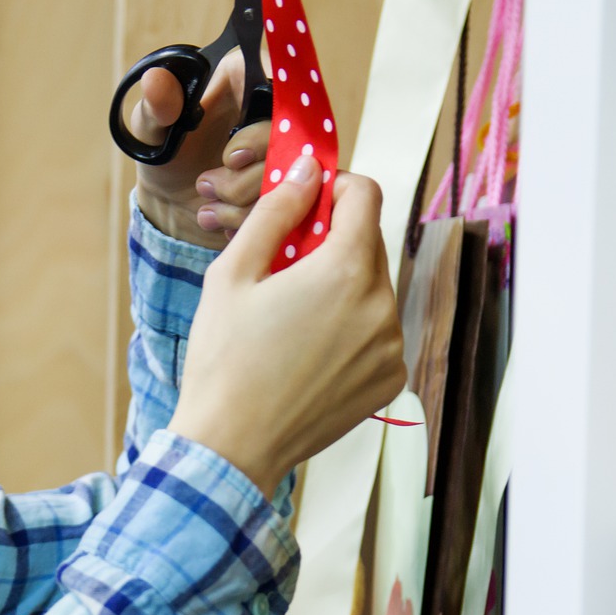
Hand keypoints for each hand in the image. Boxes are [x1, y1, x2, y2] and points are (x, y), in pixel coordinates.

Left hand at [131, 48, 272, 249]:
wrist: (169, 199)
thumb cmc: (162, 151)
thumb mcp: (151, 130)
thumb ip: (157, 108)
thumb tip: (155, 79)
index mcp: (245, 76)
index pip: (280, 86)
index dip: (261, 129)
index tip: (231, 158)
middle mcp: (273, 107)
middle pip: (288, 140)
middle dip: (245, 177)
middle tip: (205, 183)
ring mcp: (284, 146)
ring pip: (287, 178)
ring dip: (241, 201)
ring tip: (205, 200)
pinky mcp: (287, 181)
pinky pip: (286, 205)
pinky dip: (247, 218)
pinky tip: (218, 216)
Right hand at [166, 156, 406, 495]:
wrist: (232, 445)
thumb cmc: (224, 359)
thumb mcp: (233, 272)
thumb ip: (276, 211)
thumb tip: (308, 169)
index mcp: (345, 270)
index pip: (365, 196)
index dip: (337, 188)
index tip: (310, 200)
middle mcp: (381, 306)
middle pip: (369, 244)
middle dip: (333, 242)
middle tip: (285, 268)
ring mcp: (391, 346)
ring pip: (373, 290)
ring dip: (342, 288)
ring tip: (292, 320)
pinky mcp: (390, 379)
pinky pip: (378, 333)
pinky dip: (352, 330)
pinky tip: (309, 352)